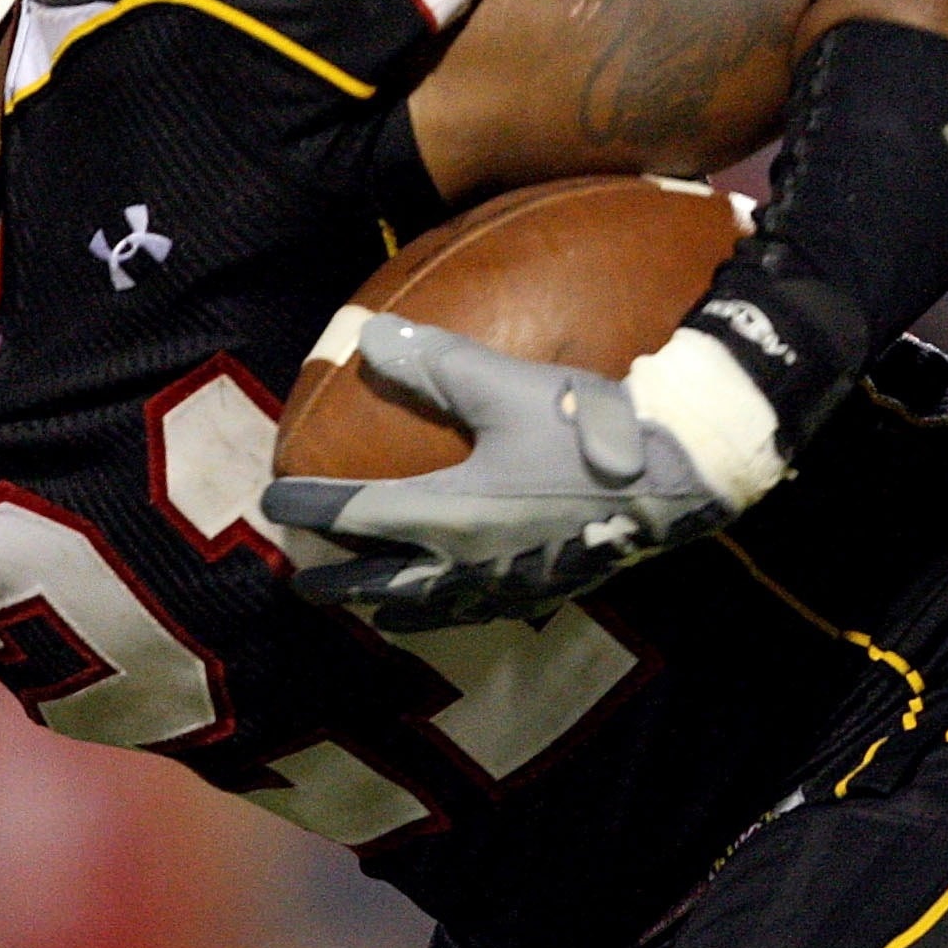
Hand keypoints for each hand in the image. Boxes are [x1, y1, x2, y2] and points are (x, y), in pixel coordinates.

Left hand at [261, 320, 783, 629]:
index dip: (308, 505)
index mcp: (448, 514)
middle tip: (301, 579)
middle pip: (380, 583)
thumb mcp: (507, 387)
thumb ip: (437, 364)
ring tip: (368, 605)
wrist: (674, 479)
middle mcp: (467, 563)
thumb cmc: (587, 430)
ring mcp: (506, 586)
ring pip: (428, 608)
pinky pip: (475, 611)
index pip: (356, 514)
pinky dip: (444, 611)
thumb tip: (369, 335)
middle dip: (336, 581)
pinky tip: (453, 600)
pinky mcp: (544, 591)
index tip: (273, 497)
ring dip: (387, 605)